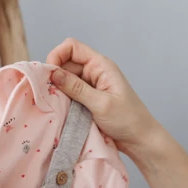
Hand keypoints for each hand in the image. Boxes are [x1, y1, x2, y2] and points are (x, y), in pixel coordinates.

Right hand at [46, 38, 161, 158]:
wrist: (139, 140)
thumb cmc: (127, 120)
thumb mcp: (101, 103)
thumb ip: (76, 88)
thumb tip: (53, 73)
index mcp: (101, 65)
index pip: (72, 47)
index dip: (57, 55)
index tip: (49, 75)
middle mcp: (94, 72)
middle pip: (65, 63)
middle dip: (54, 75)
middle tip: (48, 93)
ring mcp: (90, 86)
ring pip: (65, 80)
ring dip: (58, 90)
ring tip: (54, 103)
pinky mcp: (87, 100)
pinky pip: (69, 94)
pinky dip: (63, 100)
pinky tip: (60, 109)